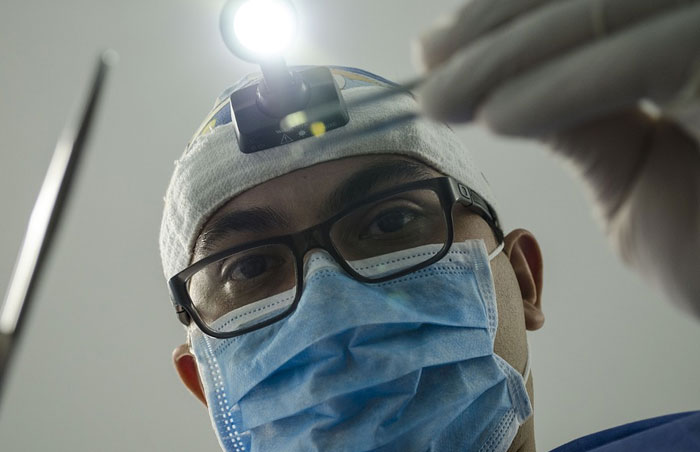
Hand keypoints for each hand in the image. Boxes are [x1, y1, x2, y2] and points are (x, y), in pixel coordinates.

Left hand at [414, 0, 699, 316]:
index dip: (505, 16)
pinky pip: (650, 56)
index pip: (581, 0)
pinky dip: (566, 87)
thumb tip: (490, 82)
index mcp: (679, 35)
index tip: (438, 51)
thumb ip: (575, 118)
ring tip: (444, 99)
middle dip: (495, 28)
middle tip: (429, 70)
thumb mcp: (627, 172)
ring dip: (509, 55)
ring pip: (603, 9)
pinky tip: (501, 118)